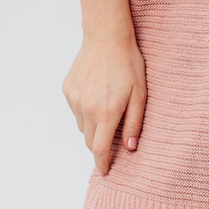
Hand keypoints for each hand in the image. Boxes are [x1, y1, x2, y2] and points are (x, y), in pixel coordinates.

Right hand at [62, 30, 145, 174]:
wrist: (106, 37)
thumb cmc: (128, 64)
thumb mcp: (140, 94)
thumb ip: (134, 123)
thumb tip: (130, 148)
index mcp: (106, 113)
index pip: (99, 150)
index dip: (102, 164)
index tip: (105, 172)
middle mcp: (86, 109)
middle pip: (89, 140)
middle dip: (98, 146)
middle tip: (111, 140)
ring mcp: (74, 99)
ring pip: (81, 125)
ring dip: (92, 127)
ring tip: (107, 108)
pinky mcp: (67, 89)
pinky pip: (75, 109)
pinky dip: (85, 110)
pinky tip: (97, 95)